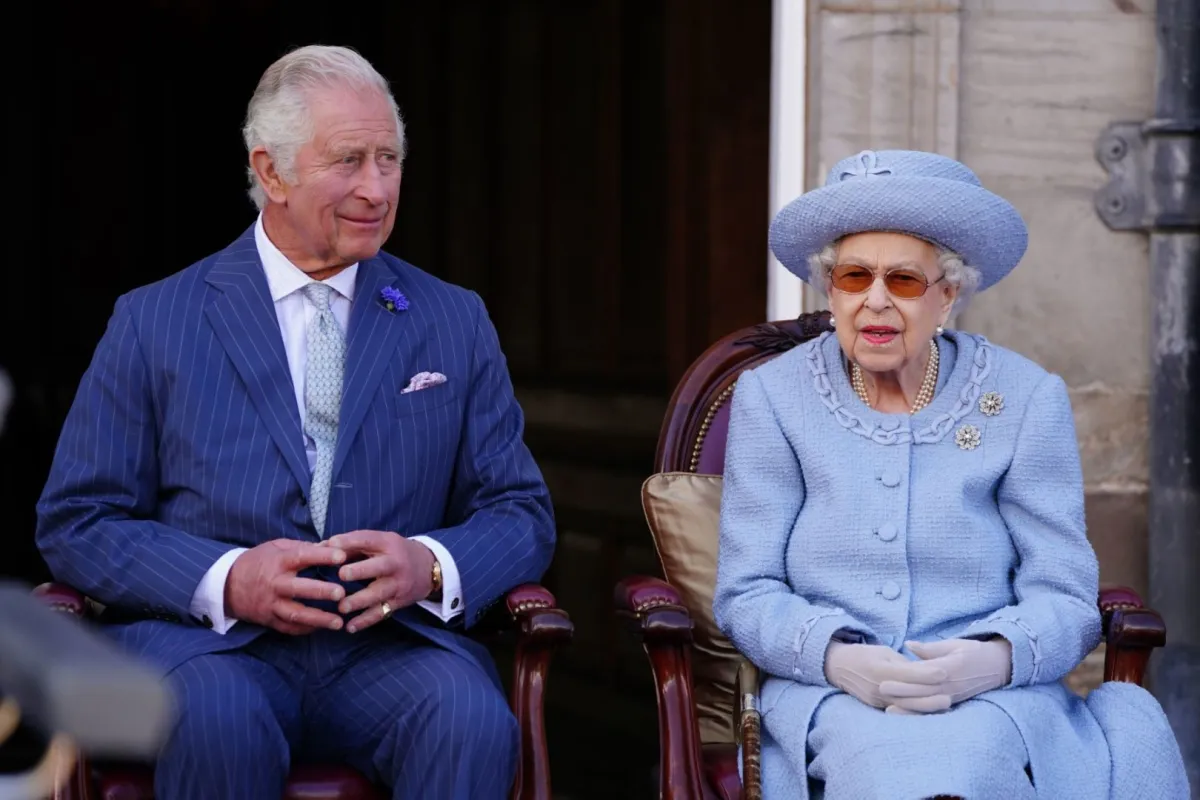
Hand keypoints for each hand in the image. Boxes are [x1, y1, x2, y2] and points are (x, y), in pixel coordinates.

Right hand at [224, 539, 348, 634]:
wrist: (227, 585)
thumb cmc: (258, 561)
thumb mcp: (275, 547)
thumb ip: (301, 547)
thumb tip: (328, 545)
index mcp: (279, 561)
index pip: (302, 556)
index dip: (322, 556)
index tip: (342, 556)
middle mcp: (275, 583)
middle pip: (299, 588)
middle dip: (321, 591)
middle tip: (341, 593)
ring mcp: (271, 604)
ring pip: (295, 613)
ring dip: (318, 619)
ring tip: (339, 622)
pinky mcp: (269, 619)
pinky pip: (288, 627)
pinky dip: (305, 629)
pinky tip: (322, 628)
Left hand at [322, 530, 434, 632]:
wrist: (429, 567)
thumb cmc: (394, 552)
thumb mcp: (380, 542)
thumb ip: (352, 544)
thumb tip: (319, 547)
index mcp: (388, 543)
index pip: (368, 539)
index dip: (350, 542)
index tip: (331, 545)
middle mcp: (395, 563)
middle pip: (379, 567)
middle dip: (361, 571)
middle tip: (341, 575)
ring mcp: (398, 584)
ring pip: (379, 593)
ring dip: (360, 601)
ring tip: (342, 608)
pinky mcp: (398, 602)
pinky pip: (381, 613)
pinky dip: (365, 621)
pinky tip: (350, 627)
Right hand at [823, 641, 950, 711]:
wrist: (838, 667)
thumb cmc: (864, 655)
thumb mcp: (884, 652)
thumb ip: (904, 663)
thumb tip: (924, 670)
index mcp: (880, 668)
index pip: (907, 672)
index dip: (927, 672)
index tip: (945, 670)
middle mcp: (878, 686)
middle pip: (909, 694)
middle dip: (931, 695)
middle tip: (950, 694)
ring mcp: (877, 699)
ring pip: (905, 705)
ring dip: (926, 706)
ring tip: (945, 704)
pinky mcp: (877, 707)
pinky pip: (899, 710)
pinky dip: (914, 709)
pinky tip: (929, 710)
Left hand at [881, 638, 1012, 713]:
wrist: (999, 666)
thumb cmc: (974, 651)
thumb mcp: (954, 644)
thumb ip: (931, 648)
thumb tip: (909, 645)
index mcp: (949, 667)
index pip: (923, 673)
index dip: (905, 676)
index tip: (885, 675)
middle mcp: (950, 685)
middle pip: (923, 690)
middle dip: (902, 692)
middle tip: (880, 689)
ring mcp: (952, 696)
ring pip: (927, 704)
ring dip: (908, 707)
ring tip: (888, 709)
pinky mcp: (953, 702)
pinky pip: (934, 710)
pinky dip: (920, 714)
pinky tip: (908, 717)